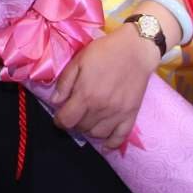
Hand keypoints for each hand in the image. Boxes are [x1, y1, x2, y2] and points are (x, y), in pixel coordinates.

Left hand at [48, 28, 160, 150]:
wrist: (136, 49)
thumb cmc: (105, 52)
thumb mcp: (79, 60)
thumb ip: (65, 82)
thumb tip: (56, 102)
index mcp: (86, 95)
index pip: (67, 120)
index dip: (60, 120)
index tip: (60, 116)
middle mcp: (101, 109)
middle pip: (81, 128)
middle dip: (74, 123)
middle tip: (75, 113)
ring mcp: (117, 114)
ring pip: (98, 134)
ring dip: (90, 130)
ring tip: (89, 120)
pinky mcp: (131, 115)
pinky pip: (120, 137)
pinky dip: (111, 143)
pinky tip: (105, 142)